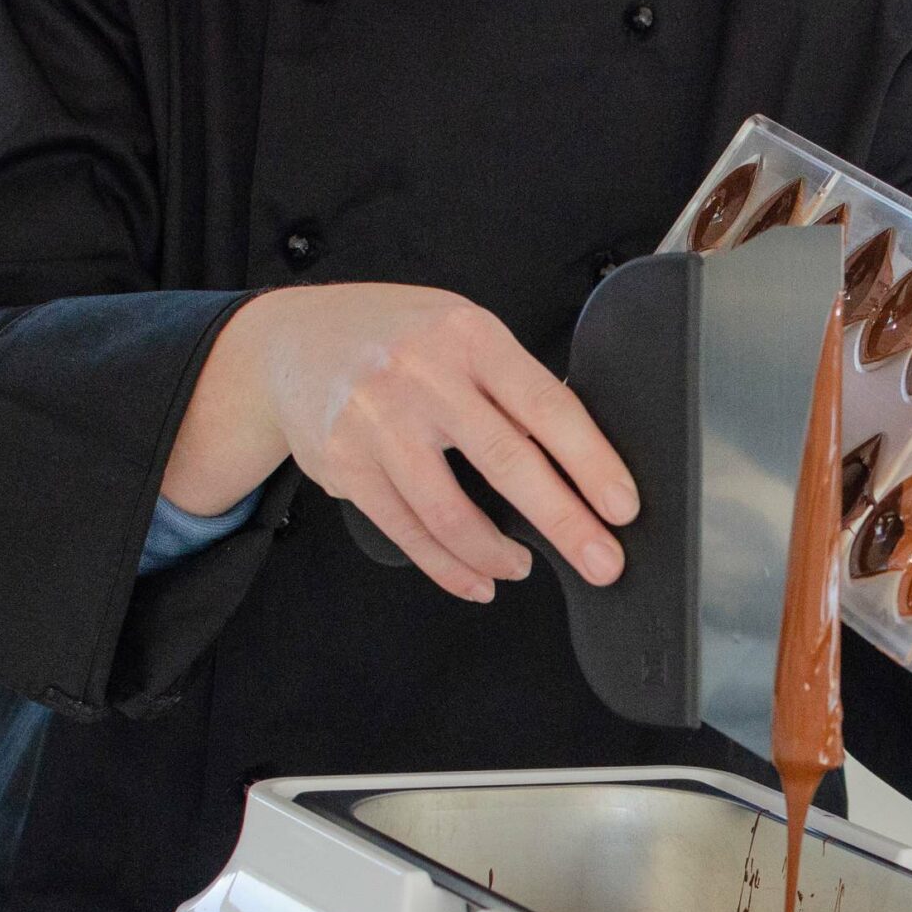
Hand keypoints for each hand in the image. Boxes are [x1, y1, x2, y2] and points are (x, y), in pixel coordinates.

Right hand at [162, 284, 637, 601]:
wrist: (290, 340)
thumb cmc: (395, 338)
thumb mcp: (458, 332)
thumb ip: (509, 383)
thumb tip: (578, 453)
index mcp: (469, 336)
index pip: (546, 406)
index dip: (591, 461)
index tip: (622, 506)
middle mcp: (422, 374)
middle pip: (508, 462)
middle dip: (565, 523)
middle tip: (602, 563)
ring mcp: (378, 421)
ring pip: (451, 512)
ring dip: (498, 555)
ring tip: (523, 568)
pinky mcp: (346, 464)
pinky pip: (409, 532)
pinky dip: (449, 568)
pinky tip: (477, 580)